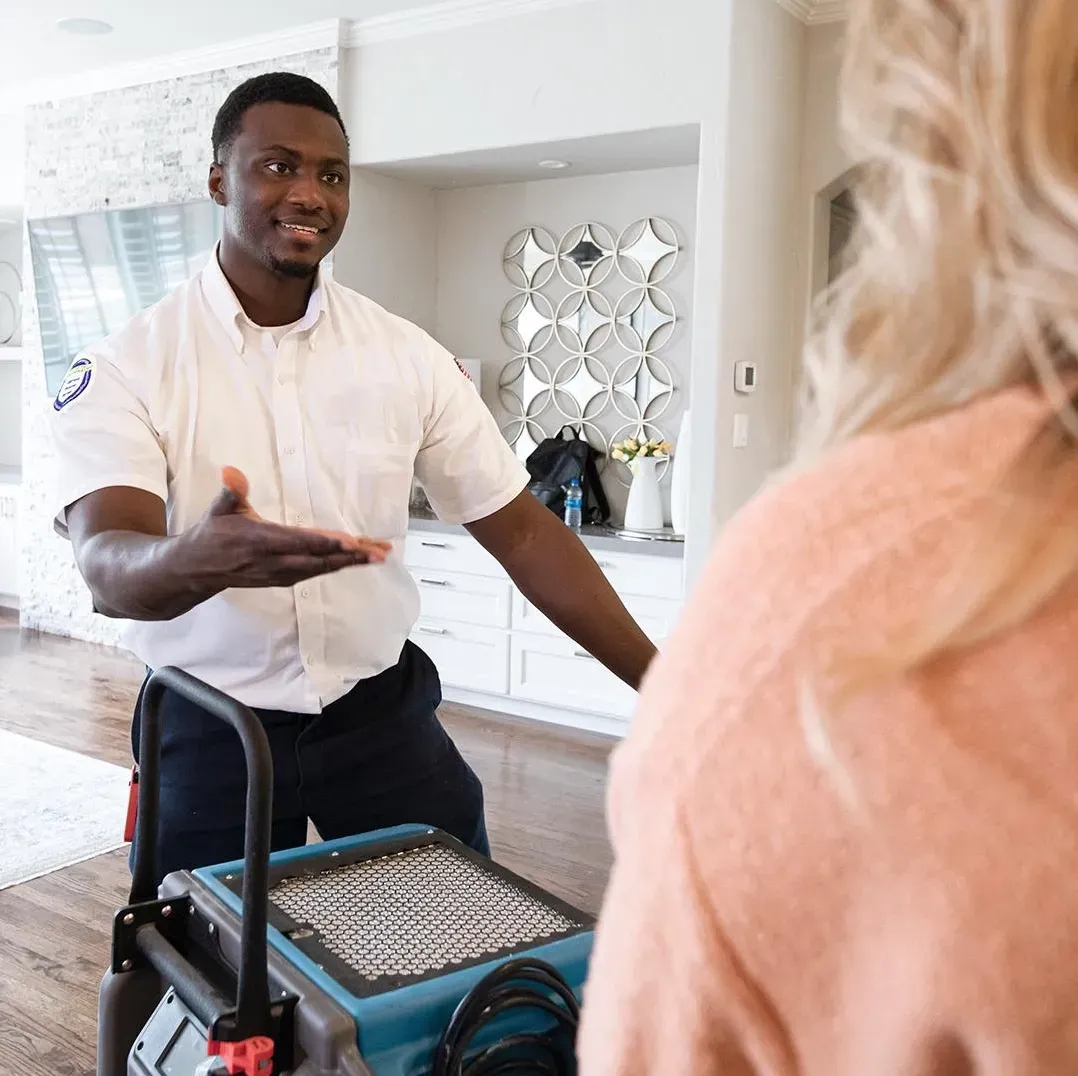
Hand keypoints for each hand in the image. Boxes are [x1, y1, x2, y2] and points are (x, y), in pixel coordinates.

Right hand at [180, 466, 391, 589]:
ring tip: (379, 555)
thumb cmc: (211, 534)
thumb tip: (231, 472)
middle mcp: (273, 561)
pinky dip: (339, 567)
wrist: (196, 570)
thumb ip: (230, 492)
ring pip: (322, 569)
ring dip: (352, 563)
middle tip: (380, 552)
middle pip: (319, 560)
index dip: (326, 543)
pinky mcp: (283, 579)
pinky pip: (316, 573)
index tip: (351, 541)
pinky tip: (357, 560)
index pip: (299, 542)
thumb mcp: (218, 509)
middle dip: (351, 556)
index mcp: (260, 540)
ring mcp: (280, 573)